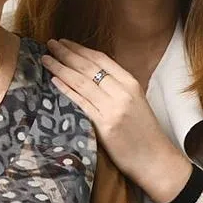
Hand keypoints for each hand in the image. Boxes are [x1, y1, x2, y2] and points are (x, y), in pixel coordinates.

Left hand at [41, 39, 191, 202]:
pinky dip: (66, 90)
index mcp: (131, 83)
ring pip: (82, 82)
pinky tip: (54, 80)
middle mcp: (122, 92)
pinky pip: (81, 103)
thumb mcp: (136, 102)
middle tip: (50, 44)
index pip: (101, 60)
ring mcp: (113, 108)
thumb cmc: (144, 134)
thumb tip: (92, 76)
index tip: (65, 42)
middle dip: (67, 53)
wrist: (156, 160)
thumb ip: (117, 88)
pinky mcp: (105, 126)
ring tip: (46, 59)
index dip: (81, 49)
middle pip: (89, 67)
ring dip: (61, 68)